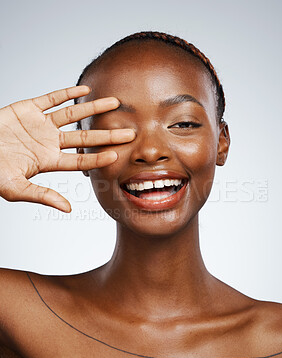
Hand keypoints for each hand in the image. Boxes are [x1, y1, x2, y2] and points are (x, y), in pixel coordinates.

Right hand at [0, 85, 134, 211]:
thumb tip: (68, 209)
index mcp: (48, 160)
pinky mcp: (28, 109)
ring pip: (72, 115)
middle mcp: (49, 142)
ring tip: (115, 103)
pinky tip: (84, 90)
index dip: (97, 157)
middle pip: (84, 137)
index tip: (117, 154)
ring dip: (93, 109)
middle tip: (130, 132)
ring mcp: (40, 125)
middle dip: (107, 134)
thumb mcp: (15, 188)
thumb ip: (42, 195)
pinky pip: (51, 98)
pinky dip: (67, 93)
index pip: (79, 159)